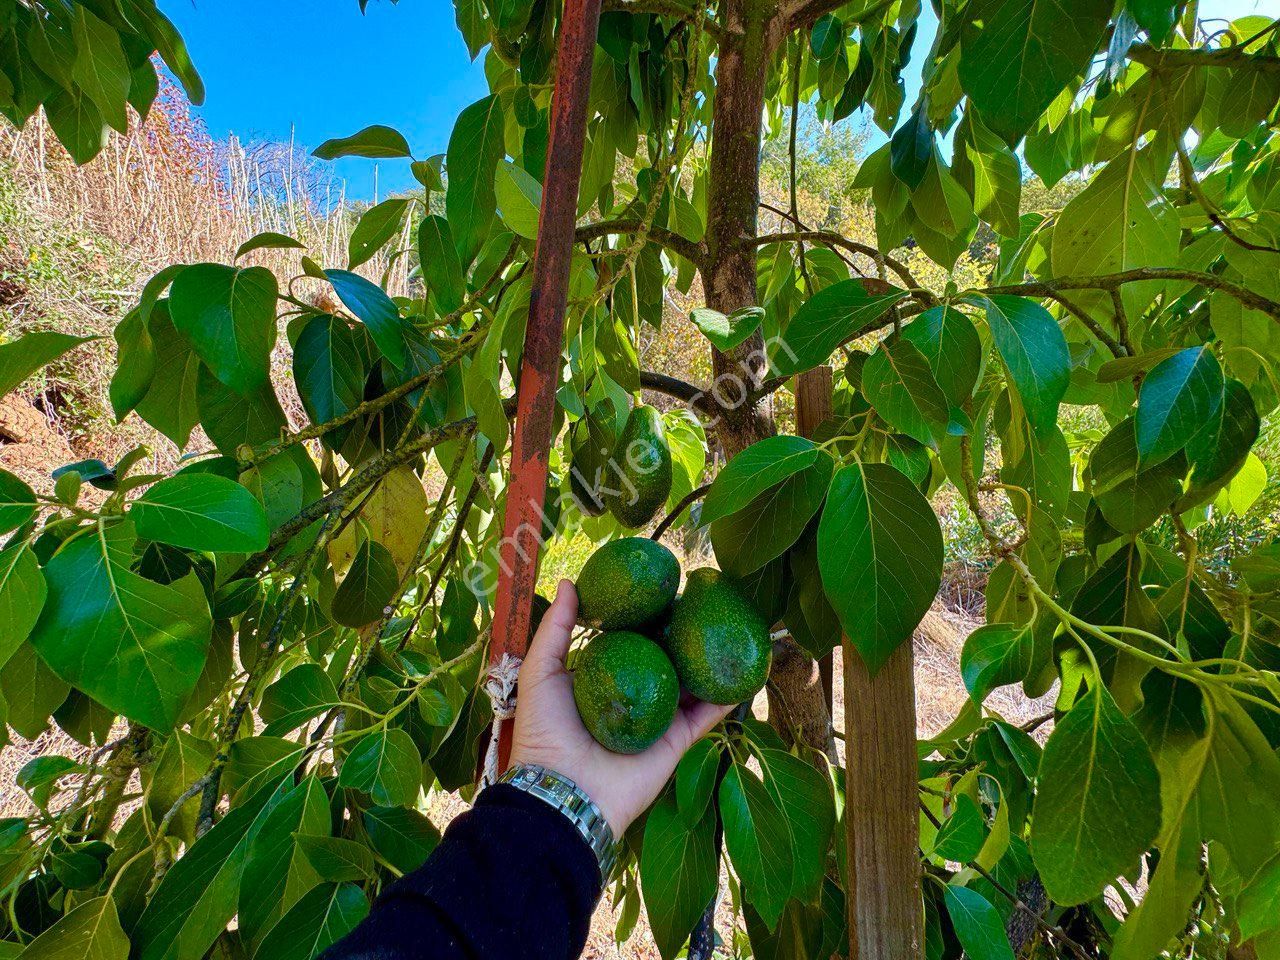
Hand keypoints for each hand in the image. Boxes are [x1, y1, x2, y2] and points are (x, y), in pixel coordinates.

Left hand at [509, 579, 732, 836]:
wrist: (564, 789)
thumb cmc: (545, 730)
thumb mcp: (540, 671)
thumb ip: (556, 628)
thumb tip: (571, 582)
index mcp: (600, 680)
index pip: (629, 643)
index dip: (645, 619)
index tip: (662, 591)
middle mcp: (633, 698)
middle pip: (664, 660)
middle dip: (680, 635)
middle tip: (699, 605)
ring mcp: (657, 720)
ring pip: (690, 685)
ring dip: (707, 661)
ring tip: (726, 630)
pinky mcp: (677, 741)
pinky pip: (706, 716)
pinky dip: (725, 697)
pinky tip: (742, 672)